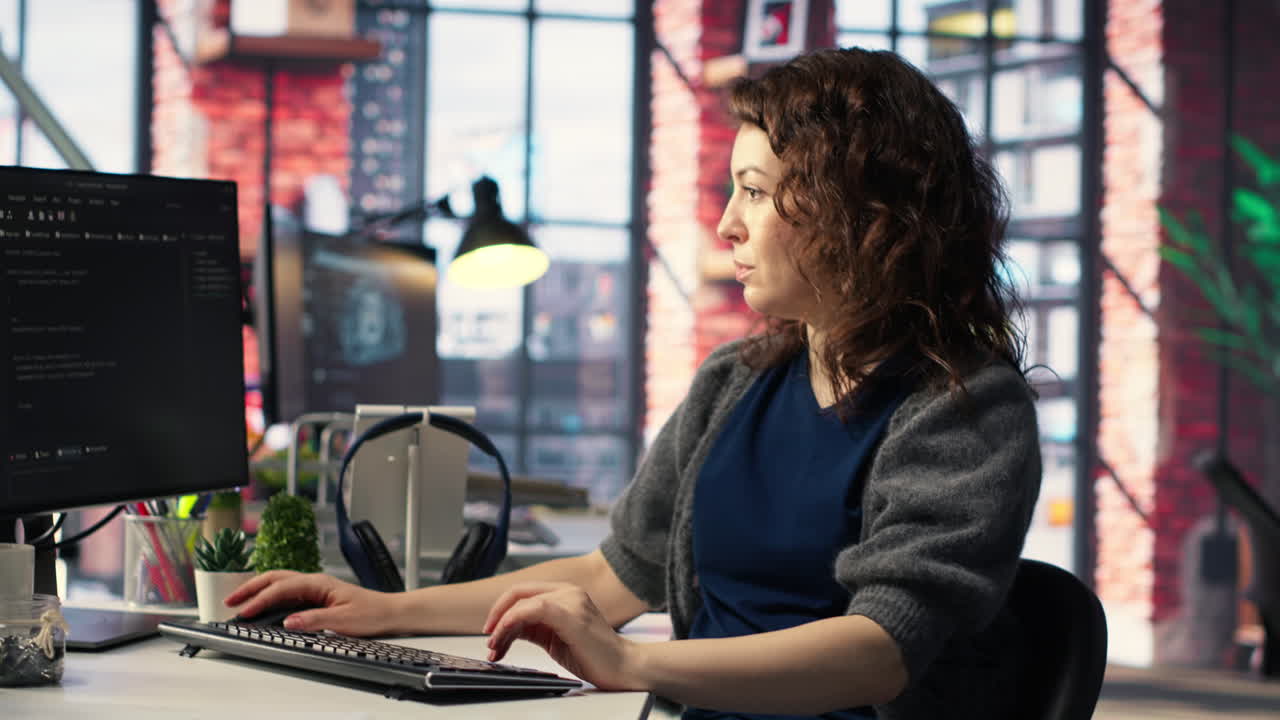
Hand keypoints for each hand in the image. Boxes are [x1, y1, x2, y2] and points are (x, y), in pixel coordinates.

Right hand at [224, 570, 401, 636]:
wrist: (389, 612)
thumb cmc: (371, 613)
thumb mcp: (343, 621)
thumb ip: (315, 620)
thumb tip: (289, 621)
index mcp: (318, 583)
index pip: (281, 589)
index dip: (260, 600)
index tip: (244, 612)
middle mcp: (315, 581)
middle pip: (275, 578)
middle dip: (251, 587)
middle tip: (230, 601)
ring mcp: (315, 587)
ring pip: (280, 582)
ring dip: (258, 589)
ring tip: (240, 600)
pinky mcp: (317, 595)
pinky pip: (288, 591)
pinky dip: (270, 594)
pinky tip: (264, 603)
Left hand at [483, 582, 645, 691]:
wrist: (623, 668)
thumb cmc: (593, 656)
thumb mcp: (554, 638)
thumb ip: (534, 627)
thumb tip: (507, 628)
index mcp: (566, 593)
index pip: (524, 591)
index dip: (502, 608)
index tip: (492, 630)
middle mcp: (568, 591)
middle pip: (518, 592)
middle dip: (496, 614)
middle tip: (489, 638)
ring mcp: (571, 600)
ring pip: (521, 602)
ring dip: (501, 625)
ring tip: (495, 648)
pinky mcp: (571, 614)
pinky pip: (531, 610)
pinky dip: (511, 623)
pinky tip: (505, 640)